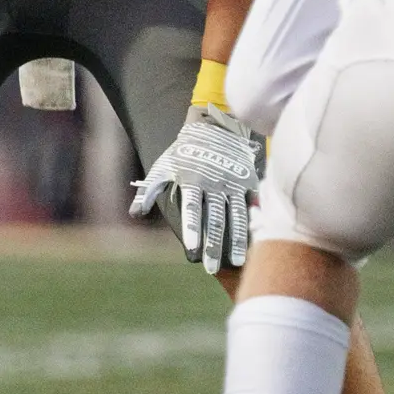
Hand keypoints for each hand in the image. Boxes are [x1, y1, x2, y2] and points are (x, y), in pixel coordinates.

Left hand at [129, 103, 263, 271]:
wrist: (215, 125)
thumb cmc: (184, 151)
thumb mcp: (163, 167)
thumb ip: (149, 191)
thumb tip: (135, 214)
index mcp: (193, 180)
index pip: (192, 209)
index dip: (192, 230)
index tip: (193, 251)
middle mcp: (216, 183)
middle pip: (215, 219)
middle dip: (214, 245)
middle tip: (212, 268)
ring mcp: (234, 183)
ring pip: (237, 216)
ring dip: (238, 240)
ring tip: (238, 263)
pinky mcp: (249, 181)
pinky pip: (253, 205)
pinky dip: (254, 223)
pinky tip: (258, 242)